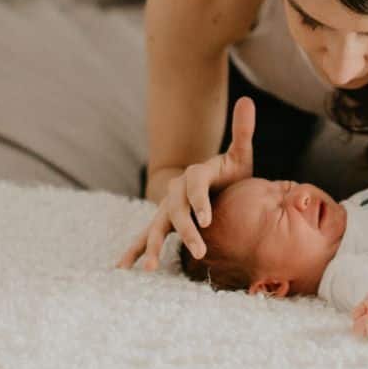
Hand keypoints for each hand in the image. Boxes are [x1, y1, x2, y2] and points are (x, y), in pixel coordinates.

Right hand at [115, 96, 255, 270]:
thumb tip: (246, 100)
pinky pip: (145, 237)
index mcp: (195, 175)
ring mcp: (166, 208)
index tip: (207, 221)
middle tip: (199, 251)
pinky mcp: (162, 223)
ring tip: (149, 268)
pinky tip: (121, 267)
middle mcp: (176, 191)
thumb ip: (241, 132)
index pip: (195, 186)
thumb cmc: (228, 173)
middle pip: (176, 211)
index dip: (200, 201)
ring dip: (153, 246)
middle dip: (186, 231)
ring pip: (157, 227)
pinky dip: (133, 251)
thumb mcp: (238, 155)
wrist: (209, 185)